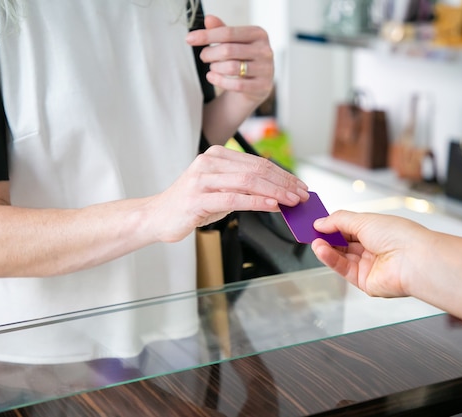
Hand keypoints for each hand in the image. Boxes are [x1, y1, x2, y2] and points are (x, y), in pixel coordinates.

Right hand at [147, 146, 307, 242]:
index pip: (257, 162)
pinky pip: (234, 198)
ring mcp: (202, 179)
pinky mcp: (198, 198)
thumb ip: (245, 187)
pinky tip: (273, 207)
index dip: (283, 174)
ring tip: (293, 201)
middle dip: (284, 183)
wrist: (158, 216)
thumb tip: (279, 193)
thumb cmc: (193, 204)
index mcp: (216, 155)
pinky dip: (257, 202)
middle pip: (256, 170)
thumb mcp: (221, 190)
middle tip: (303, 195)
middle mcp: (209, 162)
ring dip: (275, 192)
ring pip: (248, 182)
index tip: (301, 185)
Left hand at [186, 15, 273, 105]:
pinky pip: (236, 85)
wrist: (257, 83)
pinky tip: (212, 77)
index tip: (189, 39)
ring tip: (212, 67)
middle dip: (209, 54)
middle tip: (203, 56)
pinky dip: (219, 81)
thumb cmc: (243, 58)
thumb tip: (209, 19)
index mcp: (258, 34)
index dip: (207, 36)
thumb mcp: (234, 42)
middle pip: (228, 50)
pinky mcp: (262, 86)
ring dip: (215, 68)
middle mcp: (265, 50)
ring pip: (232, 68)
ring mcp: (265, 69)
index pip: (228, 33)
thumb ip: (222, 30)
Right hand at [311, 210, 430, 297]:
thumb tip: (320, 222)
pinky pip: (343, 269)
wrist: (413, 260)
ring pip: (340, 257)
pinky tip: (321, 249)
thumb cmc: (399, 236)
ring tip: (314, 240)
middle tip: (310, 231)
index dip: (332, 225)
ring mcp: (369, 266)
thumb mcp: (363, 219)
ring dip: (325, 248)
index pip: (349, 228)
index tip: (316, 222)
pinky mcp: (364, 282)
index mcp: (377, 231)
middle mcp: (373, 249)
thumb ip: (338, 220)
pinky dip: (330, 259)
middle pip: (343, 243)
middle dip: (326, 237)